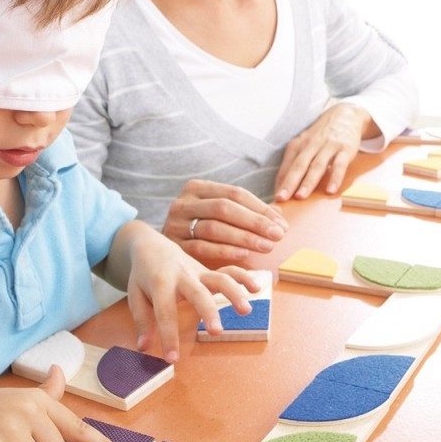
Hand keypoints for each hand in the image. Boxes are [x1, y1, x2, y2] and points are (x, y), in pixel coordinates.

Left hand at [124, 223, 260, 360]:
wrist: (152, 246)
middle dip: (209, 311)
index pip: (165, 312)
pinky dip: (243, 277)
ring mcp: (199, 272)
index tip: (172, 359)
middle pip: (198, 293)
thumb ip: (142, 320)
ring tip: (246, 311)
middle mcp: (182, 276)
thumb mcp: (135, 296)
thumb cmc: (144, 275)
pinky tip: (256, 289)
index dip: (169, 336)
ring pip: (219, 279)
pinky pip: (229, 271)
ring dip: (234, 293)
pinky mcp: (209, 272)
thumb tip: (143, 348)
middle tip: (218, 331)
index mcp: (160, 283)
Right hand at [162, 179, 288, 260]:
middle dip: (255, 222)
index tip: (282, 224)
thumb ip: (247, 212)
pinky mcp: (173, 245)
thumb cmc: (200, 227)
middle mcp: (184, 202)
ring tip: (266, 246)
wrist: (158, 247)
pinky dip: (224, 250)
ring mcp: (176, 223)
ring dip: (244, 238)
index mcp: (197, 188)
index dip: (261, 209)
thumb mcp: (219, 214)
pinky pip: (202, 247)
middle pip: (225, 208)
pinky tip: (243, 254)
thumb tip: (279, 217)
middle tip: (277, 236)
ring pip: (214, 228)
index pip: (235, 193)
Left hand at [274, 103, 373, 200]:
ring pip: (317, 166)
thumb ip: (295, 162)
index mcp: (298, 144)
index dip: (280, 182)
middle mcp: (311, 144)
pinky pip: (339, 165)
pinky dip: (335, 178)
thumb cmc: (321, 136)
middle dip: (289, 183)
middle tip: (281, 198)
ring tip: (300, 197)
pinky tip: (330, 190)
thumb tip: (282, 186)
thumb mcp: (305, 144)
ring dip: (308, 182)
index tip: (275, 198)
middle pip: (299, 166)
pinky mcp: (345, 149)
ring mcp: (329, 146)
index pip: (286, 165)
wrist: (345, 115)